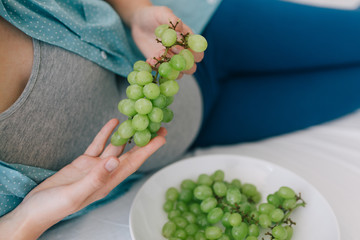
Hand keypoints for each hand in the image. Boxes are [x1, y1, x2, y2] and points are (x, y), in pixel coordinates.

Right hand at [0, 119, 166, 239]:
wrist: (34, 210)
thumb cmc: (54, 207)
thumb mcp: (75, 194)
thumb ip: (96, 178)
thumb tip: (115, 161)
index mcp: (108, 182)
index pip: (133, 163)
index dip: (149, 150)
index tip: (161, 138)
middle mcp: (105, 173)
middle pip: (130, 153)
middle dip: (144, 140)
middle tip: (157, 125)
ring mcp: (94, 167)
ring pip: (115, 147)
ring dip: (127, 134)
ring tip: (138, 119)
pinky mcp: (83, 162)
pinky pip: (98, 145)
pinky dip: (106, 134)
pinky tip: (114, 123)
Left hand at [130, 6, 203, 76]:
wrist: (139, 23)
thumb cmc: (154, 16)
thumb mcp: (162, 13)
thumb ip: (172, 19)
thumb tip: (181, 28)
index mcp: (188, 40)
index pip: (198, 52)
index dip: (193, 53)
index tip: (178, 45)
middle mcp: (182, 53)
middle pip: (191, 67)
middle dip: (182, 63)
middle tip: (169, 51)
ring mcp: (171, 61)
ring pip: (178, 74)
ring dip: (170, 68)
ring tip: (158, 55)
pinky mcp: (160, 65)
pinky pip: (162, 73)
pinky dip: (156, 69)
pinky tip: (149, 60)